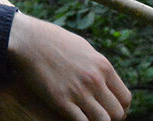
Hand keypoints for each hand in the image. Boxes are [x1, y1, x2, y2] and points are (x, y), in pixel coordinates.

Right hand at [8, 13, 131, 120]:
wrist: (28, 40)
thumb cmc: (53, 41)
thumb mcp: (83, 48)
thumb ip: (97, 66)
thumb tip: (106, 81)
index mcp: (103, 66)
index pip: (125, 98)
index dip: (121, 109)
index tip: (112, 111)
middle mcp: (95, 80)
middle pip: (117, 113)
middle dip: (111, 118)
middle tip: (99, 116)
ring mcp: (78, 91)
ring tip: (87, 118)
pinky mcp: (61, 100)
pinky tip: (74, 117)